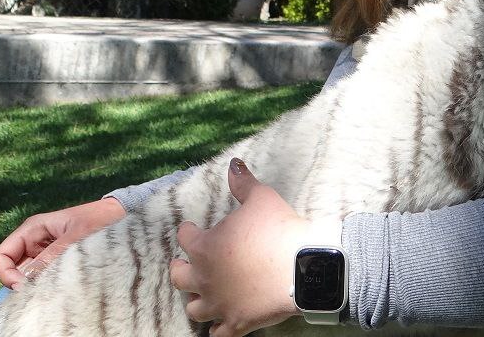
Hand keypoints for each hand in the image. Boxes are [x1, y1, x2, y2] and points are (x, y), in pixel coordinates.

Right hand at [0, 197, 125, 288]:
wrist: (120, 215)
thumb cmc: (99, 219)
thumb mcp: (76, 237)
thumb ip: (52, 255)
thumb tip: (28, 278)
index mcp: (33, 228)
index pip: (2, 255)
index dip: (6, 274)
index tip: (23, 287)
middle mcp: (34, 240)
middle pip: (11, 268)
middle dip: (19, 282)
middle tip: (37, 291)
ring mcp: (43, 251)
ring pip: (25, 275)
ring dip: (33, 284)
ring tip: (51, 286)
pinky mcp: (55, 260)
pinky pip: (41, 276)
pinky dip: (44, 283)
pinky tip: (58, 284)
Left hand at [170, 158, 340, 336]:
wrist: (303, 266)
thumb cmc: (279, 230)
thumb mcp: (261, 199)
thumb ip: (243, 183)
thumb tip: (234, 163)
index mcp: (205, 248)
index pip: (185, 238)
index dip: (188, 231)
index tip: (192, 228)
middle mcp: (205, 278)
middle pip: (180, 278)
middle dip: (181, 270)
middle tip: (185, 265)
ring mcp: (219, 304)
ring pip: (195, 309)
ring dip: (197, 301)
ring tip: (202, 296)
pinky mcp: (236, 322)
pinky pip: (218, 334)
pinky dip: (217, 330)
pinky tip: (219, 326)